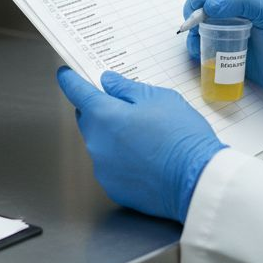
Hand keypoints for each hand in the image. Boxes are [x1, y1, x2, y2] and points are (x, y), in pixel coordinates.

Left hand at [57, 67, 226, 221]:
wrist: (196, 181)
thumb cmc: (181, 136)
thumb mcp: (159, 99)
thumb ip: (127, 88)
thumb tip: (108, 82)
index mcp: (104, 116)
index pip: (77, 92)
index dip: (70, 80)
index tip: (66, 75)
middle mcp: (96, 143)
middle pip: (88, 119)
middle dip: (100, 109)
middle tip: (125, 105)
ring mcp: (103, 169)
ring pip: (100, 144)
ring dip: (113, 136)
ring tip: (145, 136)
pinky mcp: (113, 188)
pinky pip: (111, 167)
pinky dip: (121, 159)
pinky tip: (145, 158)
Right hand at [184, 0, 262, 104]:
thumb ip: (241, 1)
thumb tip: (209, 4)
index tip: (199, 0)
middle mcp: (233, 0)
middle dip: (193, 6)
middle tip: (194, 21)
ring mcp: (227, 22)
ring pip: (198, 18)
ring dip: (193, 27)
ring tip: (198, 40)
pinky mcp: (223, 43)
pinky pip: (201, 39)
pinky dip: (196, 44)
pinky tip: (202, 51)